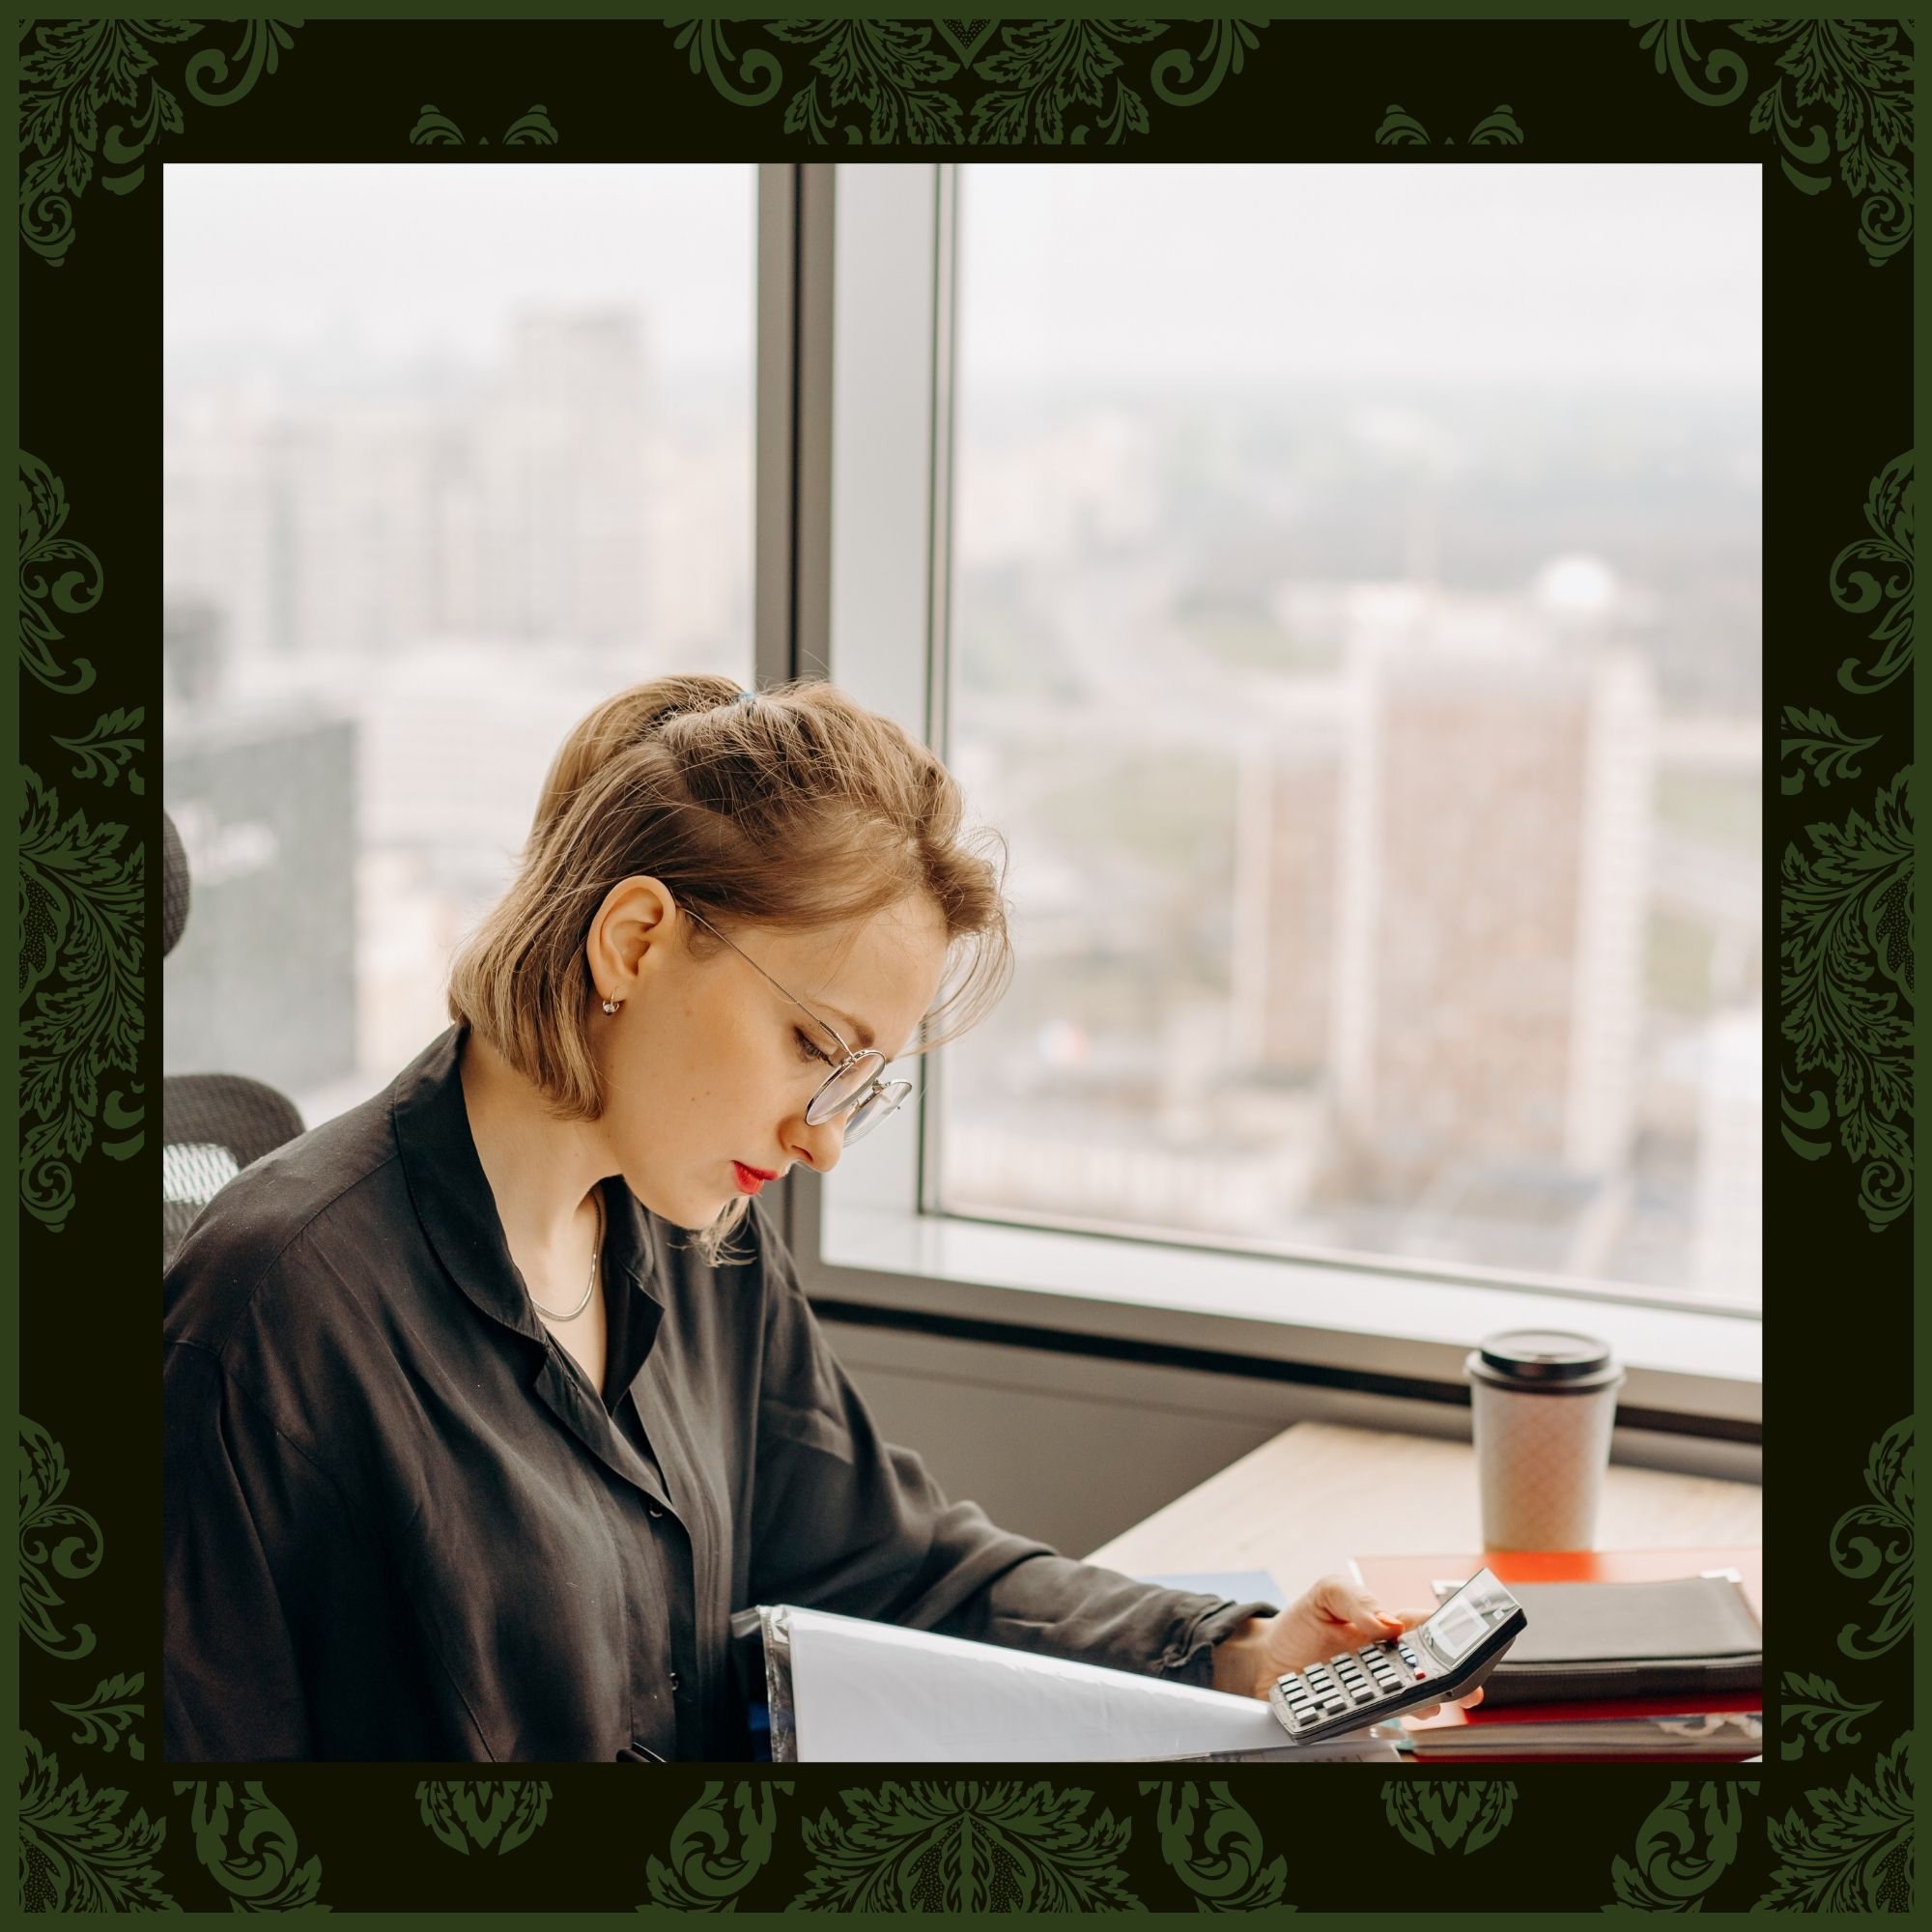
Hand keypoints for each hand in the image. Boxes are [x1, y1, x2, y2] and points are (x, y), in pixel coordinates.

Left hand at [1211, 1573, 1484, 1720]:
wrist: (1265, 1660)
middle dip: (1451, 1681)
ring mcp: (1376, 1691)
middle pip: (1431, 1673)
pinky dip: (1385, 1720)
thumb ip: (1356, 1598)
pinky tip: (1383, 1715)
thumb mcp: (1326, 1594)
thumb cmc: (1300, 1625)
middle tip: (1457, 1687)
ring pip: (1412, 1702)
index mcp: (1388, 1627)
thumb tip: (1386, 1620)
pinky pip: (1379, 1722)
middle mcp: (1388, 1662)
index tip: (1462, 1645)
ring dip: (1421, 1703)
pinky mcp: (1359, 1716)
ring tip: (1423, 1702)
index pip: (1429, 1630)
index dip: (1451, 1637)